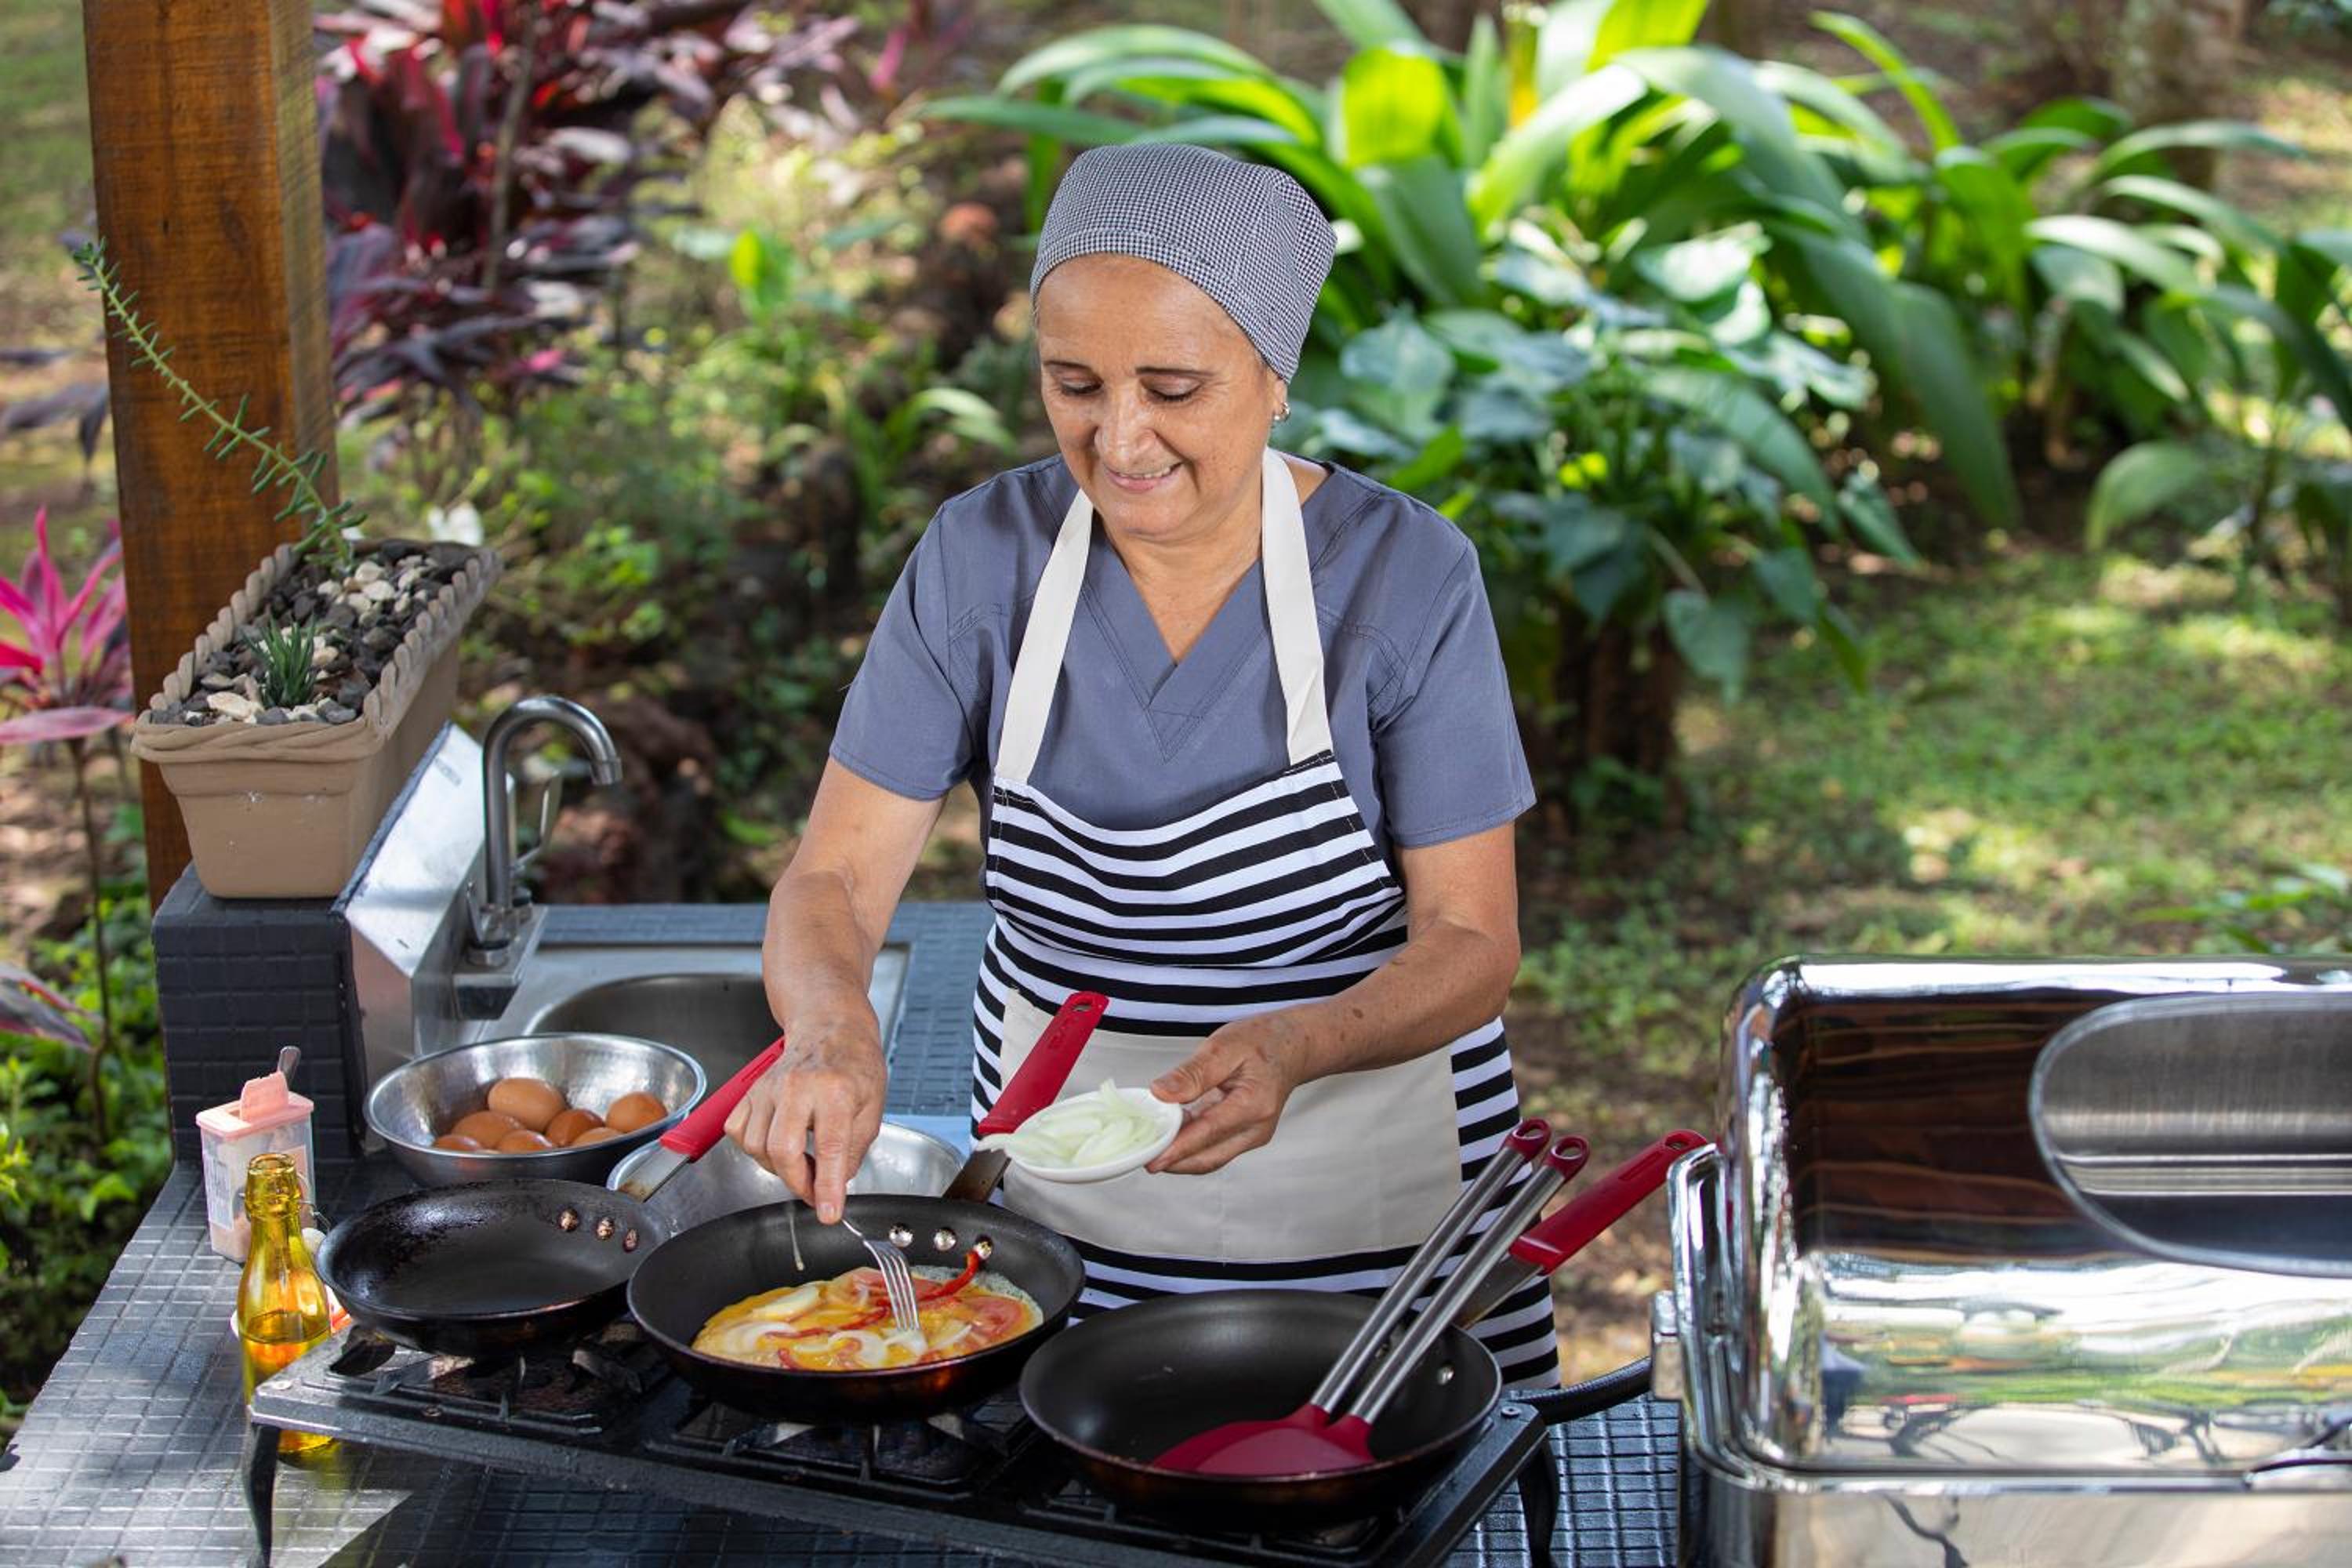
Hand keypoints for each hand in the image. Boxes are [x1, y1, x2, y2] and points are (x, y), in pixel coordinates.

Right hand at [724, 1022, 886, 1222]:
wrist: (829, 1026)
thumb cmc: (854, 1063)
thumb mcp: (873, 1106)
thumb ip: (855, 1150)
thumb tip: (835, 1184)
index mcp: (836, 1090)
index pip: (830, 1148)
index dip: (827, 1187)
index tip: (828, 1212)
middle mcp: (798, 1087)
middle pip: (782, 1150)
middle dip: (798, 1183)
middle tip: (815, 1191)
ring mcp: (769, 1087)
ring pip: (758, 1146)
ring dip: (779, 1168)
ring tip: (803, 1163)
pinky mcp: (751, 1090)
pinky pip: (739, 1132)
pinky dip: (755, 1149)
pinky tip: (778, 1144)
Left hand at [1145, 1009, 1321, 1174]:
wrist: (1292, 1047)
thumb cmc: (1262, 1042)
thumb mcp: (1224, 1046)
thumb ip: (1192, 1073)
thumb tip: (1161, 1092)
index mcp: (1253, 1104)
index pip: (1208, 1132)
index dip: (1177, 1148)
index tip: (1151, 1158)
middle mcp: (1256, 1128)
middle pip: (1208, 1157)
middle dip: (1173, 1162)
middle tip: (1140, 1158)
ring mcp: (1252, 1136)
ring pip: (1210, 1158)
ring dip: (1180, 1157)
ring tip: (1149, 1149)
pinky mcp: (1245, 1136)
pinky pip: (1213, 1148)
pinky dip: (1190, 1147)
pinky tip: (1169, 1136)